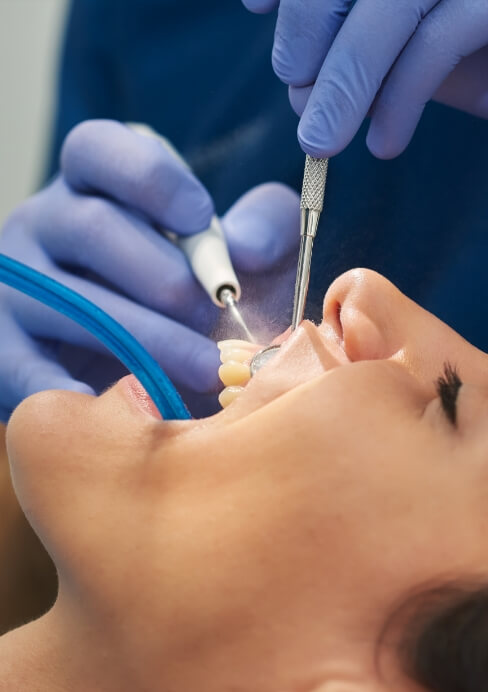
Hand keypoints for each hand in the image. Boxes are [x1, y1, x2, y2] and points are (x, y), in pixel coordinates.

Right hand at [0, 120, 298, 419]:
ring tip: (205, 370)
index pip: (98, 149)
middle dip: (165, 278)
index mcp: (93, 186)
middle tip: (212, 316)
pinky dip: (67, 389)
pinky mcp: (3, 348)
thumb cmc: (195, 295)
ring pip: (69, 301)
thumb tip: (247, 250)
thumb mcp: (238, 250)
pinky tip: (112, 404)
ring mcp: (16, 285)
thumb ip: (265, 226)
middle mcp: (44, 224)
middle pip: (92, 228)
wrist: (140, 366)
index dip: (151, 179)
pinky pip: (25, 368)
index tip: (201, 218)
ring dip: (146, 339)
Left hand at [242, 0, 487, 157]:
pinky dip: (399, 97)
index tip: (257, 5)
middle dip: (307, 31)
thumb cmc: (481, 55)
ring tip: (320, 142)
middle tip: (296, 91)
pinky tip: (384, 143)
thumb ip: (359, 46)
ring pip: (388, 6)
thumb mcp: (408, 44)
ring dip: (344, 81)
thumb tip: (300, 85)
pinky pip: (437, 39)